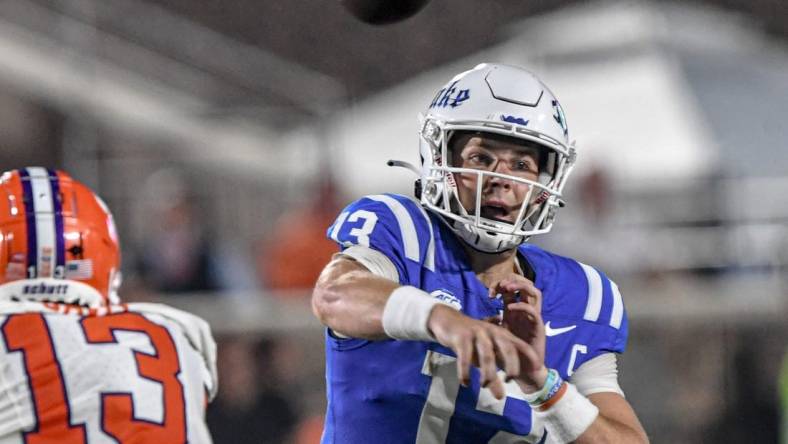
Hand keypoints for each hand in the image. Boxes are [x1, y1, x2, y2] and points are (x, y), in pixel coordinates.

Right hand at [427, 304, 530, 399]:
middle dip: (511, 366)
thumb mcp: (483, 354)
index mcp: (501, 334)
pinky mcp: (461, 337)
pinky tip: (465, 383)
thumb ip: (492, 372)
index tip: (537, 369)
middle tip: (509, 381)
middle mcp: (492, 332)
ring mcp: (477, 334)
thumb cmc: (470, 339)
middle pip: (507, 348)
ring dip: (487, 373)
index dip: (530, 356)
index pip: (520, 344)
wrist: (447, 321)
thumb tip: (500, 397)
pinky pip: (465, 357)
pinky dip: (465, 371)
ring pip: (487, 356)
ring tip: (484, 386)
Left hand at [490, 274, 547, 392]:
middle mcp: (526, 311)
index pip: (512, 288)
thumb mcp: (496, 334)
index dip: (501, 285)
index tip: (490, 293)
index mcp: (515, 310)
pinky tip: (510, 307)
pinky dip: (522, 306)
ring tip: (507, 289)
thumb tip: (477, 316)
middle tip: (500, 285)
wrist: (524, 370)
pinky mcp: (538, 327)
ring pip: (535, 292)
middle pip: (525, 284)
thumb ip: (490, 323)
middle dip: (512, 280)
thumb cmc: (509, 353)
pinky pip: (534, 311)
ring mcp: (533, 317)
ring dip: (521, 287)